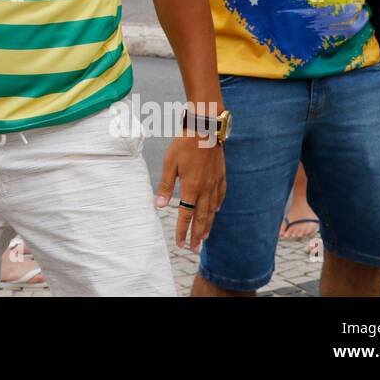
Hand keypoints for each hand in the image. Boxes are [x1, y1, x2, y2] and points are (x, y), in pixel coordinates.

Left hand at [155, 132, 226, 251]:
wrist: (205, 130)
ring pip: (212, 210)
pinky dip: (217, 206)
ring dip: (207, 225)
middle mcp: (205, 189)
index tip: (180, 244)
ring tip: (204, 237)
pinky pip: (220, 196)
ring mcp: (215, 183)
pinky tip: (215, 211)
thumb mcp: (169, 164)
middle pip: (201, 218)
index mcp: (191, 187)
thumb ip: (165, 185)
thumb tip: (158, 205)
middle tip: (193, 249)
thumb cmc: (184, 145)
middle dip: (197, 235)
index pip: (186, 215)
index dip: (182, 230)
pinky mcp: (221, 176)